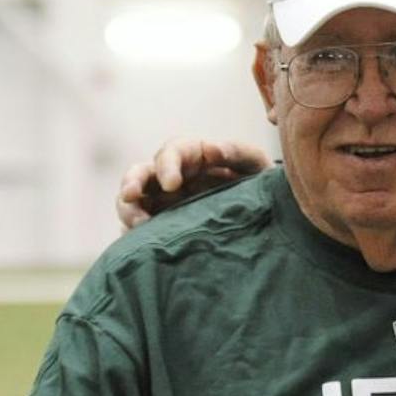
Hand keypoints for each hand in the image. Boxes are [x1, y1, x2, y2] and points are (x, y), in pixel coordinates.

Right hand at [116, 138, 270, 230]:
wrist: (266, 213)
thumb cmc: (257, 181)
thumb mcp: (255, 164)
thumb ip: (238, 153)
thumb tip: (212, 148)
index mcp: (192, 156)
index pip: (172, 152)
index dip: (166, 165)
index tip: (172, 184)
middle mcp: (172, 177)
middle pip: (141, 174)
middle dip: (131, 183)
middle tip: (129, 197)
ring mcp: (163, 202)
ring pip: (132, 202)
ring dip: (129, 211)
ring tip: (137, 227)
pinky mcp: (161, 226)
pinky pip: (139, 230)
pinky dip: (135, 236)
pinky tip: (141, 246)